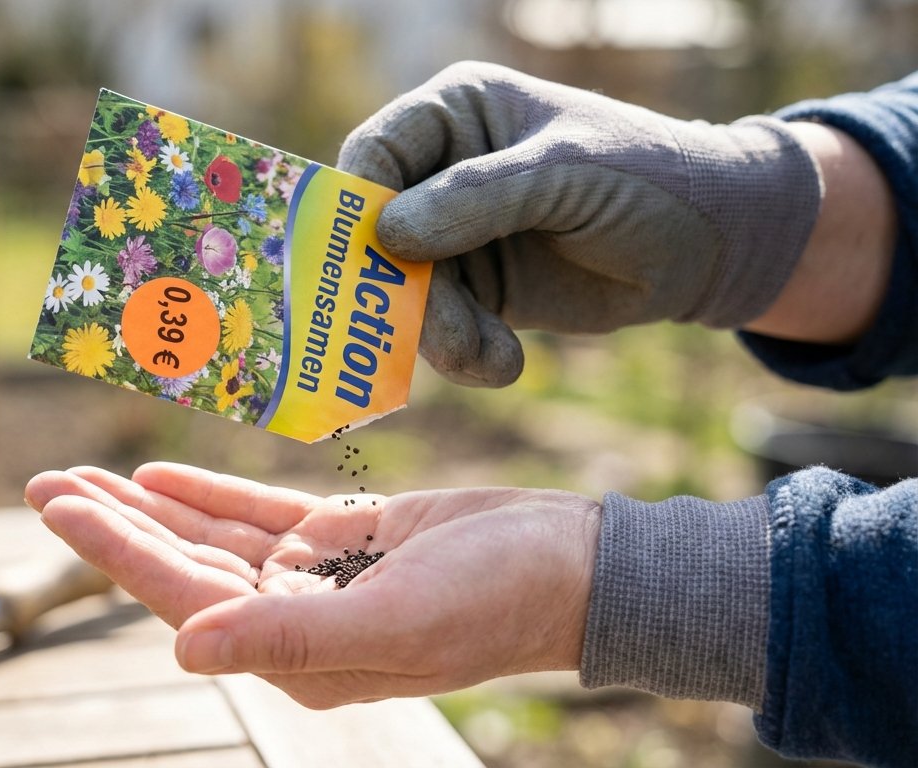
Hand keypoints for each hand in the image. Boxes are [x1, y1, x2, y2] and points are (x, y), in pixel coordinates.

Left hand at [25, 462, 600, 708]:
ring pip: (211, 540)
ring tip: (82, 476)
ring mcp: (318, 580)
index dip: (114, 551)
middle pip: (182, 568)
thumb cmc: (500, 600)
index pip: (184, 597)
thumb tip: (183, 647)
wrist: (578, 566)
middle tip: (43, 484)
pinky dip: (209, 497)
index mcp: (297, 655)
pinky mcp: (344, 541)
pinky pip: (260, 516)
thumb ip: (287, 636)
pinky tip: (159, 475)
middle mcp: (295, 622)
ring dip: (147, 508)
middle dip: (110, 527)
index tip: (56, 505)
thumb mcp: (394, 621)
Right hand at [338, 61, 820, 386]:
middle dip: (401, 290)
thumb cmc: (647, 178)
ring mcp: (454, 235)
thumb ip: (477, 198)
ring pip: (402, 291)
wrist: (711, 249)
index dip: (359, 204)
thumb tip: (388, 235)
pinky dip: (461, 352)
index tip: (373, 257)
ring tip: (491, 358)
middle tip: (437, 333)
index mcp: (458, 113)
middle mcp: (443, 172)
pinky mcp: (475, 290)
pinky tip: (504, 362)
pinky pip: (438, 327)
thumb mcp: (564, 174)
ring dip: (438, 333)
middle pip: (377, 234)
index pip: (377, 151)